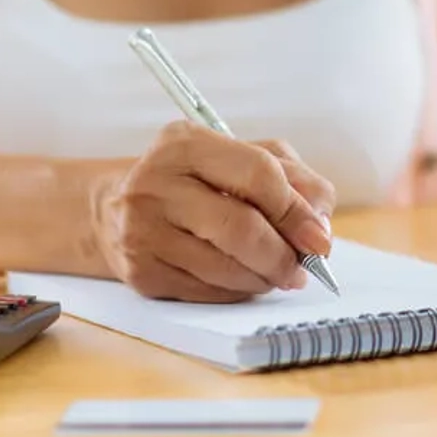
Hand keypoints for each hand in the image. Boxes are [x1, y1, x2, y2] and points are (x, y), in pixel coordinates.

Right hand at [88, 122, 336, 302]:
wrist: (116, 209)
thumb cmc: (194, 180)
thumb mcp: (241, 158)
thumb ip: (292, 178)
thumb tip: (321, 222)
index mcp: (184, 143)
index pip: (258, 175)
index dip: (297, 211)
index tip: (320, 237)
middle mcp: (155, 184)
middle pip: (242, 229)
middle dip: (283, 255)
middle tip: (302, 267)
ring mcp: (142, 231)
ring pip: (227, 269)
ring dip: (265, 278)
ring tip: (276, 273)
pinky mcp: (141, 273)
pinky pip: (208, 292)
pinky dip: (238, 291)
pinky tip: (242, 279)